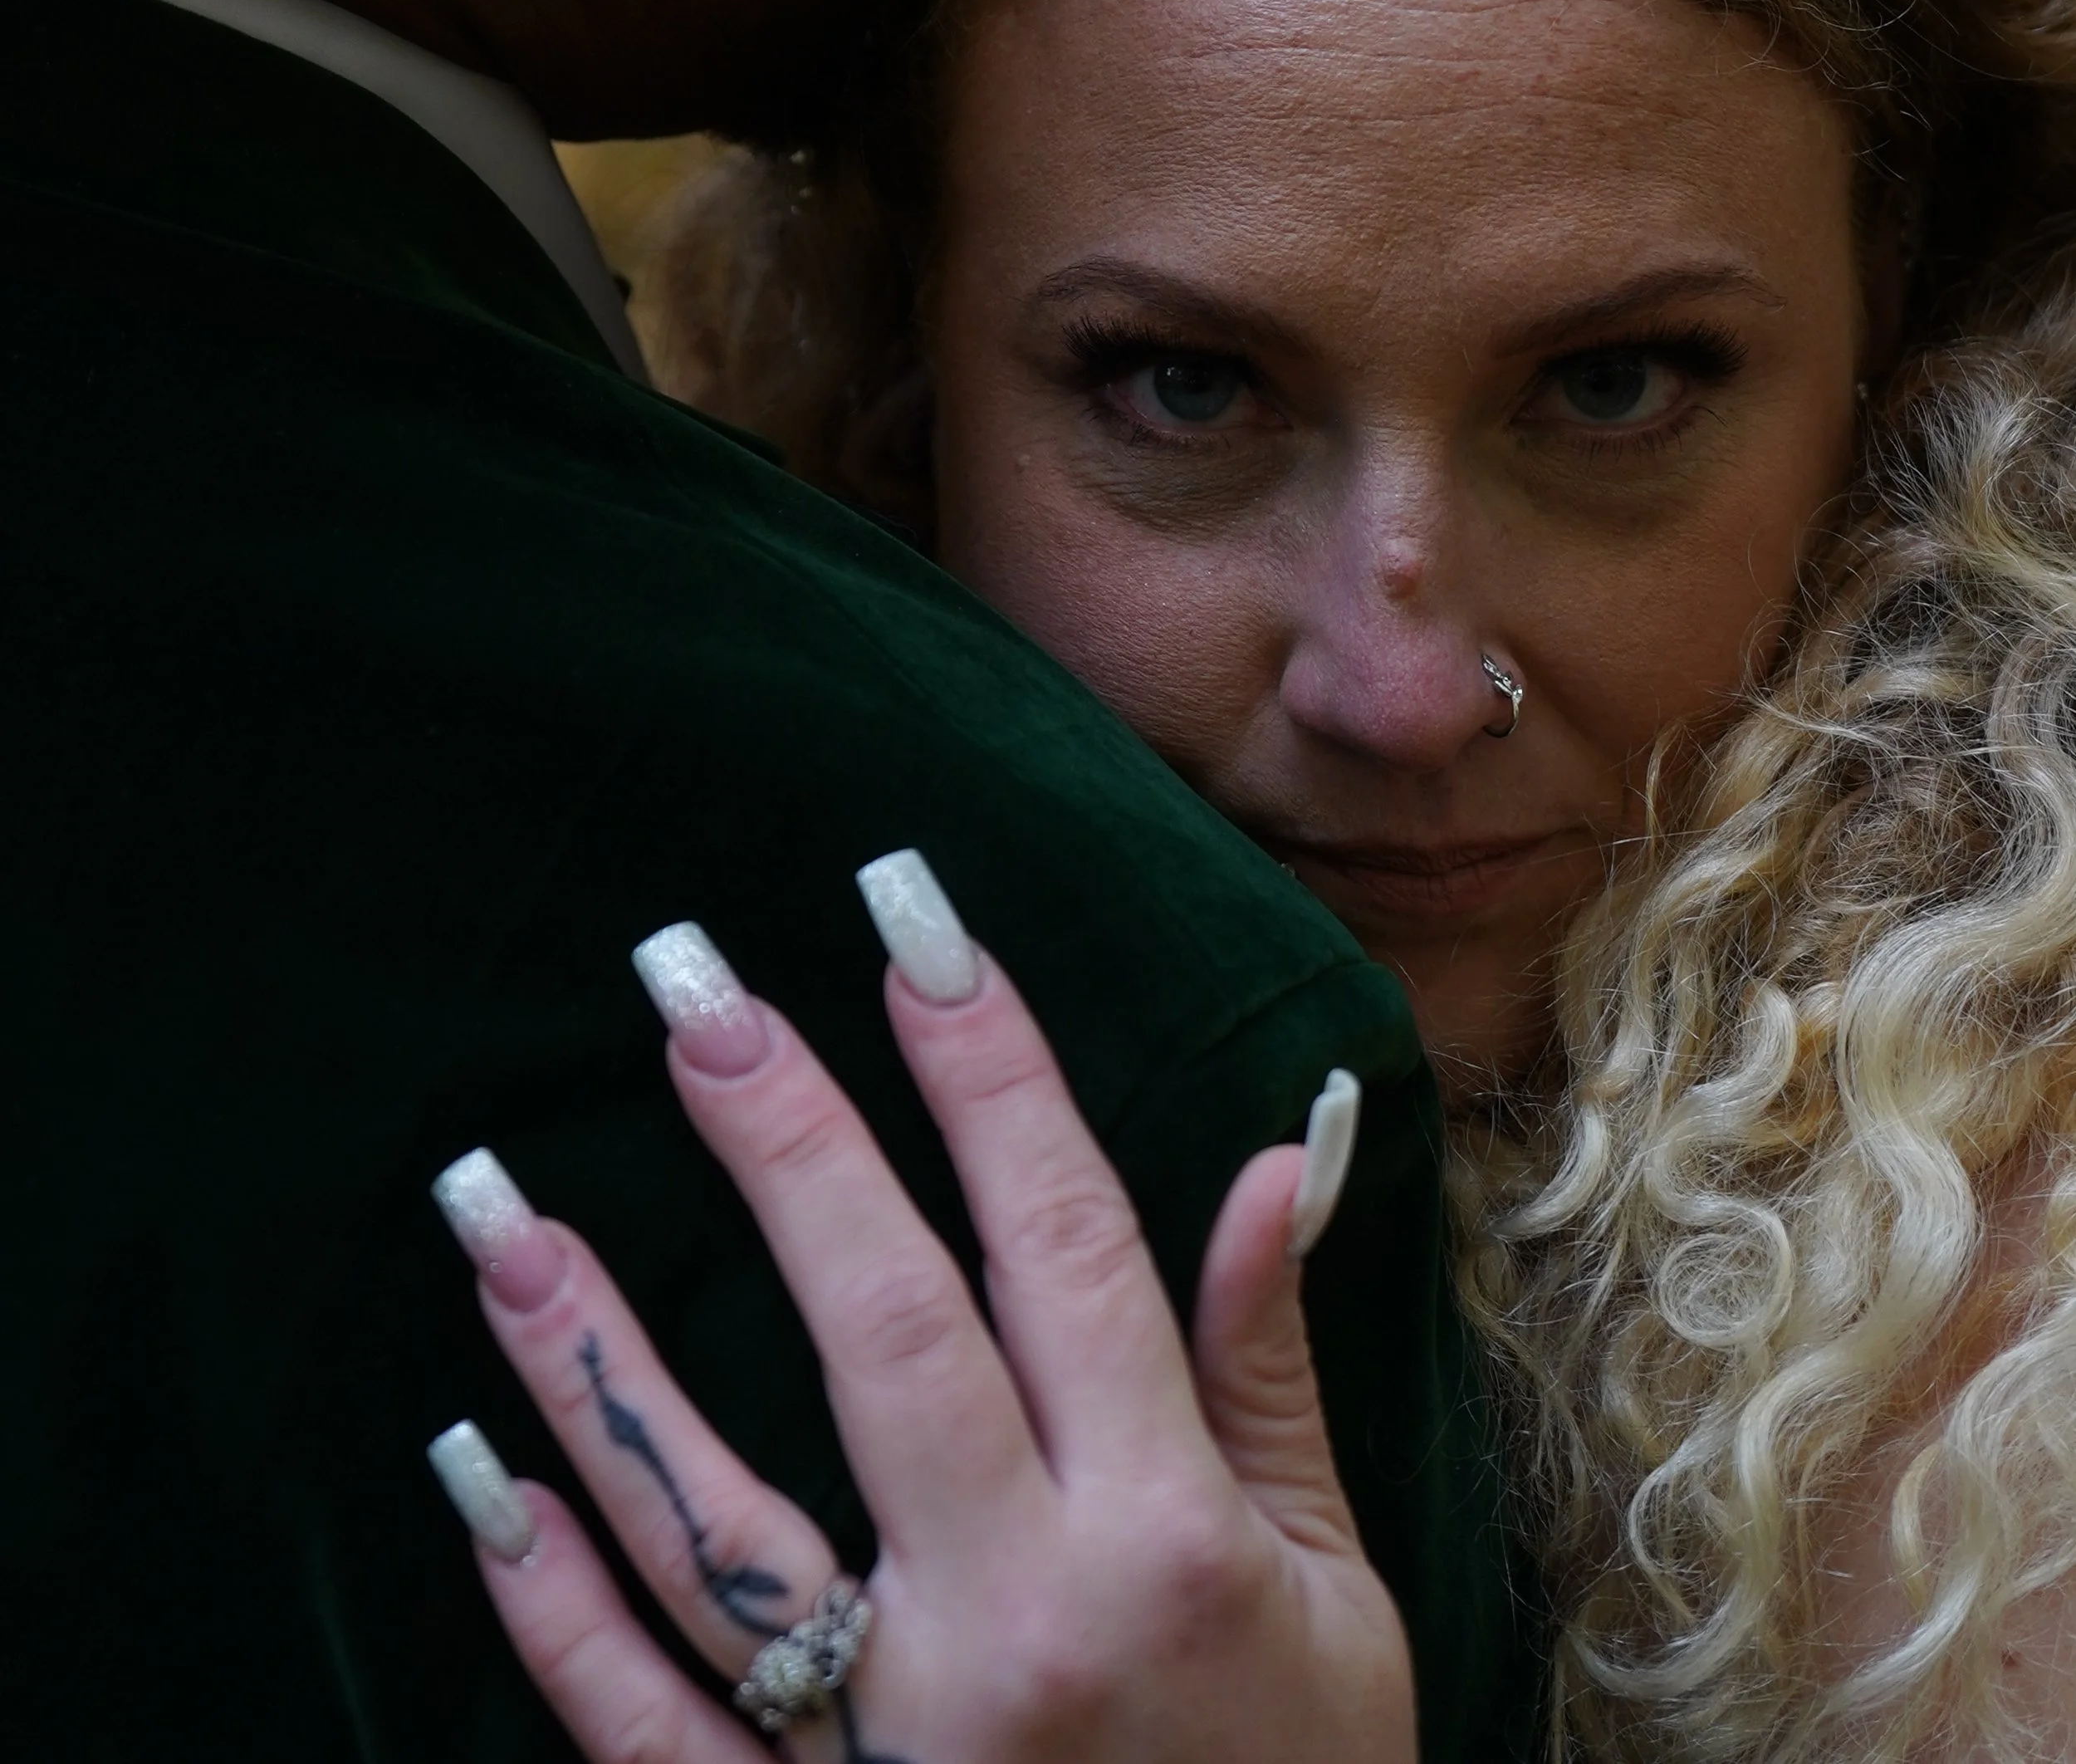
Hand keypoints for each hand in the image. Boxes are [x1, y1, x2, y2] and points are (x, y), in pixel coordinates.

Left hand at [428, 851, 1413, 1763]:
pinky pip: (641, 1723)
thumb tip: (1268, 1165)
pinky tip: (478, 1474)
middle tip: (688, 985)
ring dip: (596, 1353)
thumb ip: (1268, 1381)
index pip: (1065, 1248)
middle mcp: (1014, 1625)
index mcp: (1161, 1541)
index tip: (914, 926)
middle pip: (882, 1335)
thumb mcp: (1338, 1605)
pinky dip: (553, 1604)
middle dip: (787, 1143)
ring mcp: (886, 1745)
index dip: (991, 1075)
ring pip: (715, 1520)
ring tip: (492, 1201)